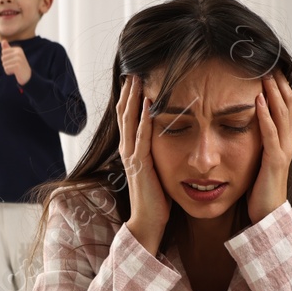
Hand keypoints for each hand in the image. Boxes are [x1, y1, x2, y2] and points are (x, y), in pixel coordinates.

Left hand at [0, 38, 31, 85]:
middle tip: (13, 66)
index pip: (3, 52)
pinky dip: (8, 72)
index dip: (5, 58)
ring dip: (7, 68)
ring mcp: (18, 59)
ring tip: (14, 69)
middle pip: (3, 58)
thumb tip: (3, 40)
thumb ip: (7, 48)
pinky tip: (14, 72)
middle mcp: (19, 53)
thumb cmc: (19, 65)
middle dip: (5, 64)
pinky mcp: (17, 66)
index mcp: (18, 49)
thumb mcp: (13, 56)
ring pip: (4, 64)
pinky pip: (6, 69)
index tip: (12, 61)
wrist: (27, 76)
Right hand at [117, 75, 168, 254]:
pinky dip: (143, 120)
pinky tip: (147, 105)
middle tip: (133, 70)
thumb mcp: (157, 167)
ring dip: (133, 99)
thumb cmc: (156, 197)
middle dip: (128, 91)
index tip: (135, 77)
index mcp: (131, 150)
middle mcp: (127, 150)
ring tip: (136, 79)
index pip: (127, 117)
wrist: (149, 221)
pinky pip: (141, 138)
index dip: (129, 97)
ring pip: (129, 121)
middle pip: (124, 113)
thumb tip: (167, 135)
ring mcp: (132, 157)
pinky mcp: (140, 165)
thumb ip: (157, 151)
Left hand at [248, 71, 291, 223]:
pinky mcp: (274, 161)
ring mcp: (282, 151)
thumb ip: (256, 141)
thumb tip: (245, 123)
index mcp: (283, 140)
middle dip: (277, 82)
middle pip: (287, 104)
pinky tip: (257, 100)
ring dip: (272, 92)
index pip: (285, 105)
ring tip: (264, 74)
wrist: (268, 215)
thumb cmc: (260, 188)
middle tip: (268, 61)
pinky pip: (270, 134)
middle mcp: (286, 141)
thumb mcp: (258, 159)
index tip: (268, 66)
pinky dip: (265, 115)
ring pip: (281, 114)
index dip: (278, 86)